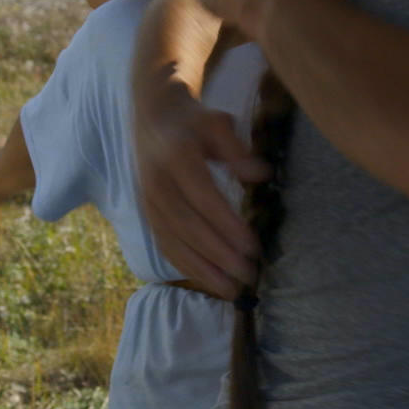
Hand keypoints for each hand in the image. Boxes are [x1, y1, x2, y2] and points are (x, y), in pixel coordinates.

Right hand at [135, 82, 268, 297]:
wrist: (151, 118)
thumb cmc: (193, 122)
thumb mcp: (217, 122)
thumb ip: (237, 149)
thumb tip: (261, 174)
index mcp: (176, 157)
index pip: (204, 198)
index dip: (227, 225)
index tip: (252, 246)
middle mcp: (157, 183)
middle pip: (188, 227)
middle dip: (219, 255)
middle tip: (248, 274)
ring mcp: (148, 202)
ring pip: (174, 242)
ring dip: (203, 269)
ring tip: (231, 289)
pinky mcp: (147, 215)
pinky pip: (164, 245)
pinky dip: (185, 266)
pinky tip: (208, 280)